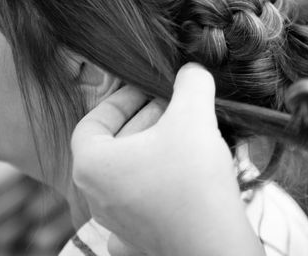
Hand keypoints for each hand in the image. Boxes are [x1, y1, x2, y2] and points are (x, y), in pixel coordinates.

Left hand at [71, 63, 264, 255]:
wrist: (215, 249)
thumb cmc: (193, 184)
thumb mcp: (193, 116)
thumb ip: (190, 82)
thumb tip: (191, 71)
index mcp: (92, 165)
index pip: (93, 120)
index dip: (121, 98)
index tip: (147, 89)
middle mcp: (96, 197)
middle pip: (115, 144)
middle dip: (146, 119)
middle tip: (175, 106)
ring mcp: (116, 223)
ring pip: (130, 173)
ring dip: (155, 149)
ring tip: (187, 134)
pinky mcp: (140, 241)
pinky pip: (142, 204)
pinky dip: (160, 185)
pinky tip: (184, 175)